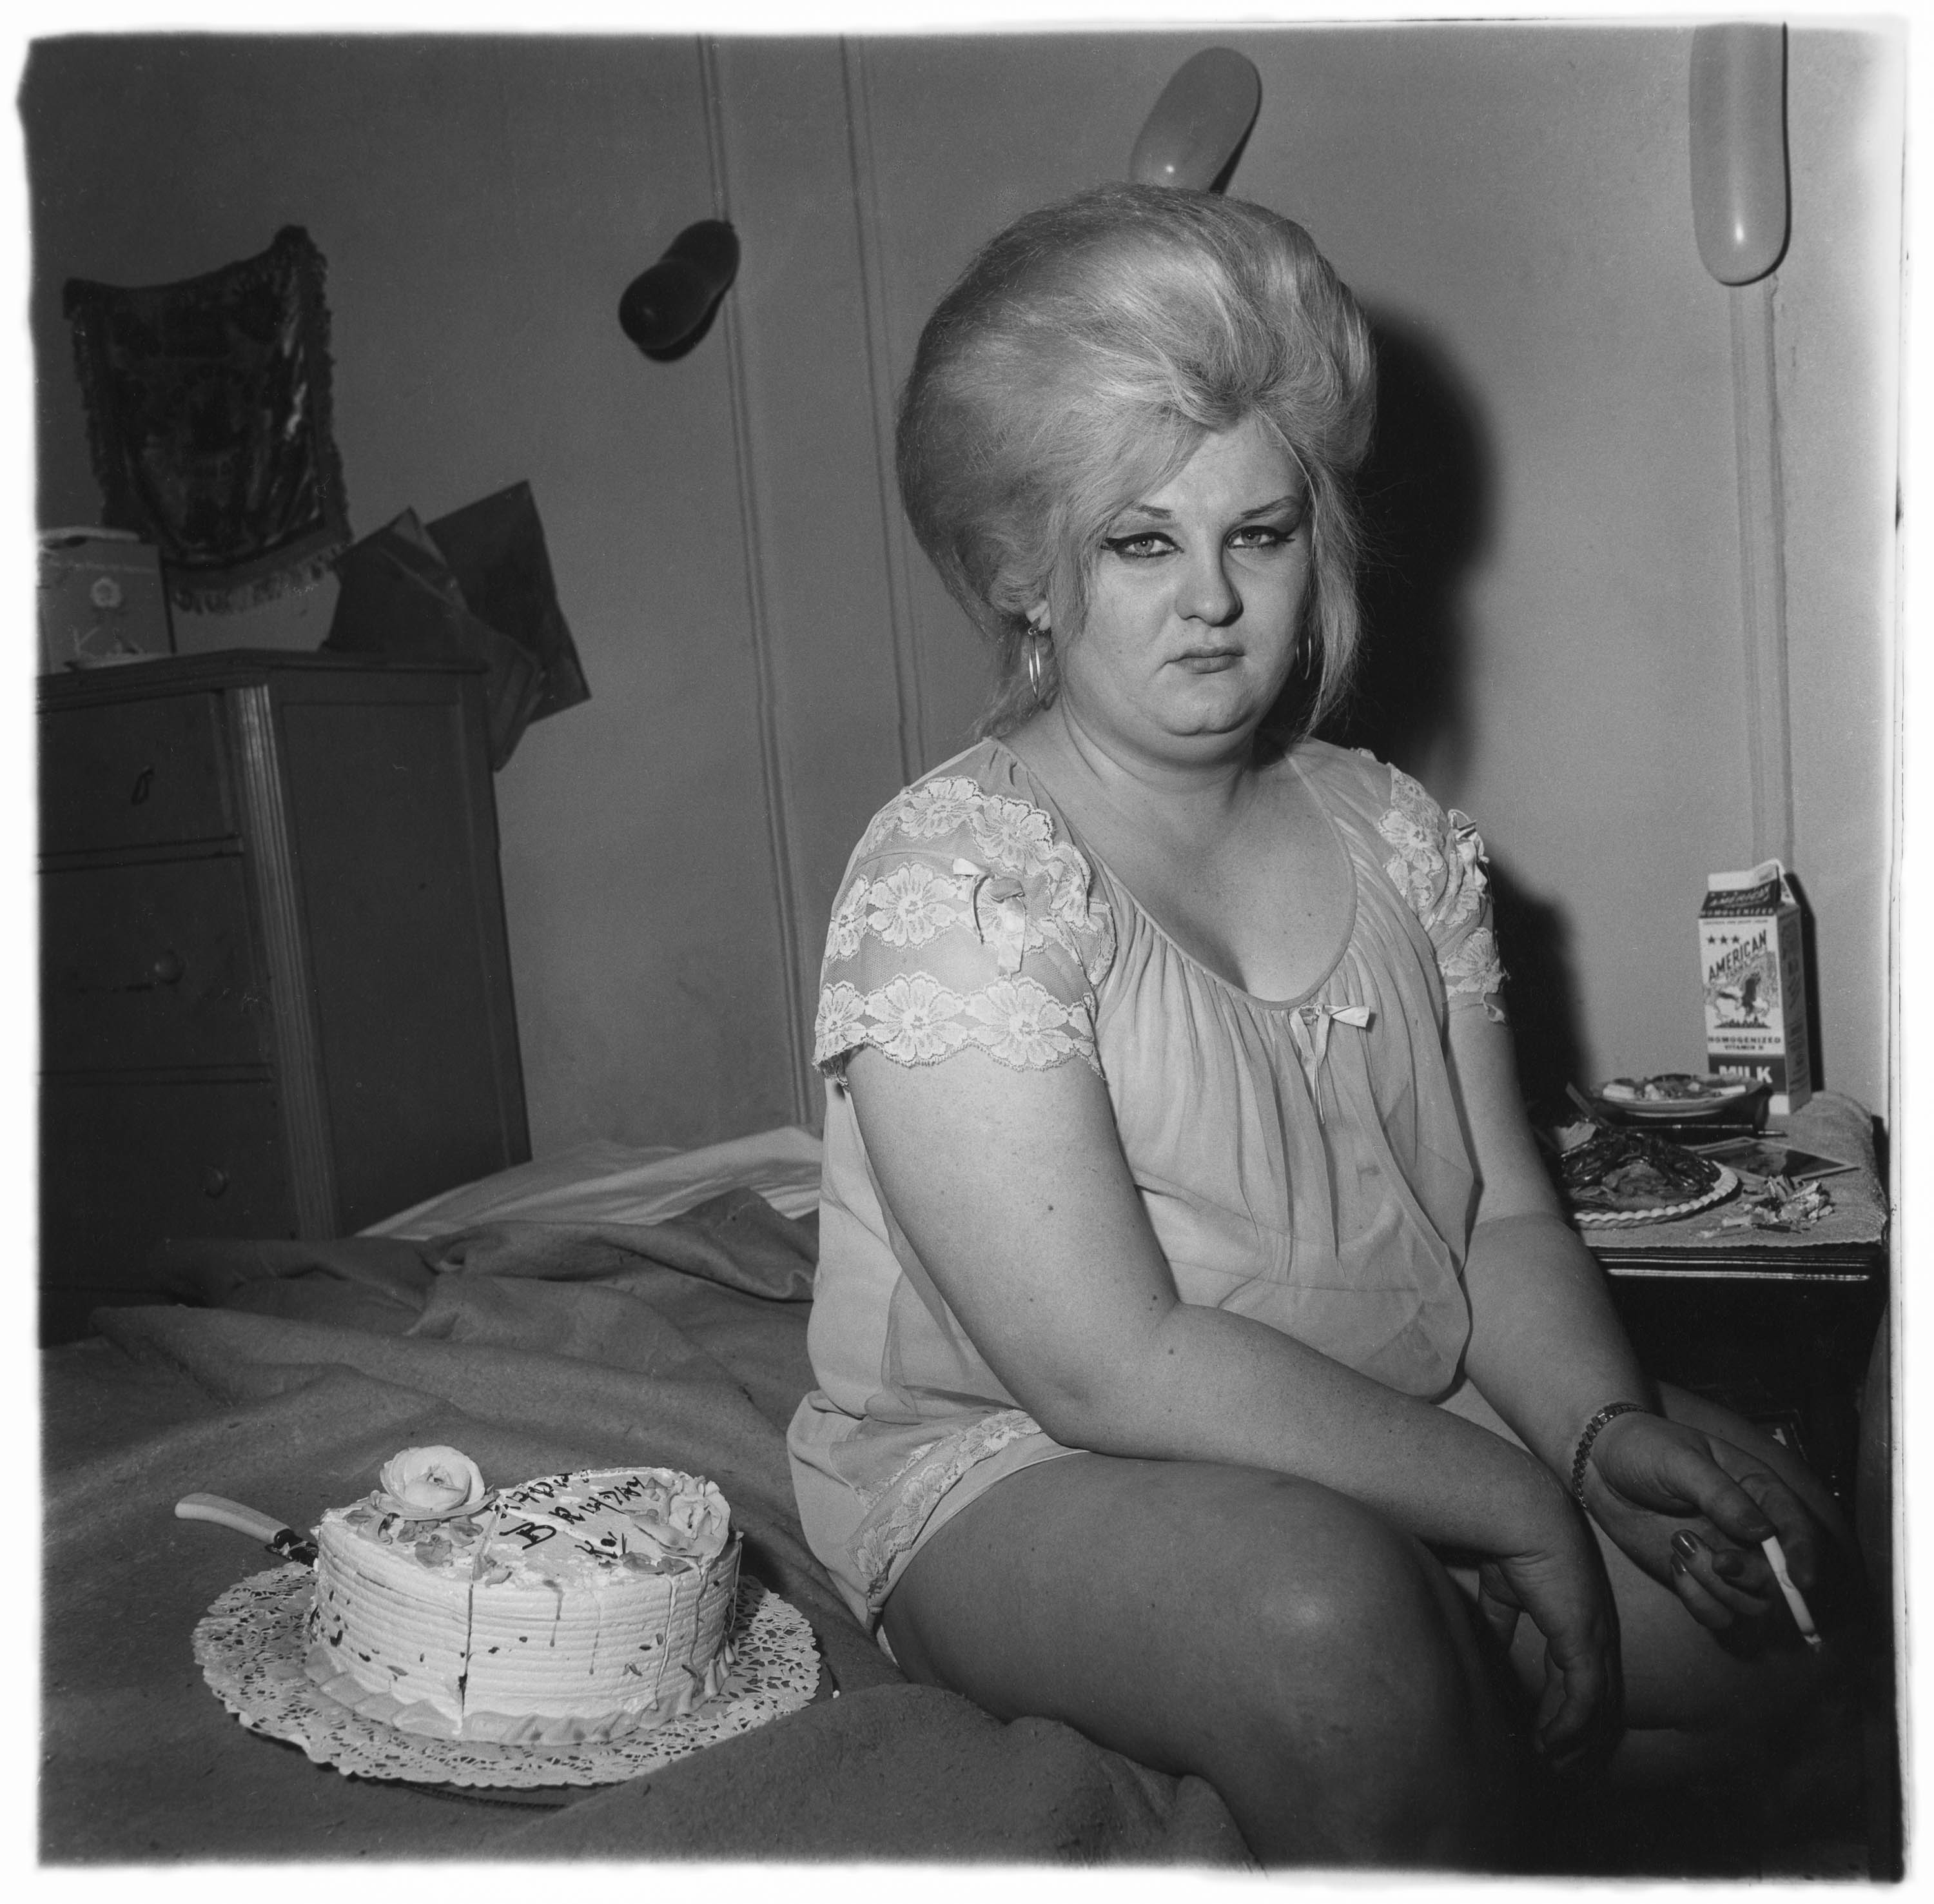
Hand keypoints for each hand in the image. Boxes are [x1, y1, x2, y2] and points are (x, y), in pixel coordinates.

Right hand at [1473, 1476, 1618, 1772]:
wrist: (1515, 1511)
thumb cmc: (1506, 1539)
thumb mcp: (1501, 1589)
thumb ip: (1500, 1621)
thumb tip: (1488, 1649)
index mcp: (1578, 1614)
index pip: (1583, 1674)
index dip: (1567, 1709)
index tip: (1548, 1738)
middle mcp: (1595, 1629)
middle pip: (1600, 1699)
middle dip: (1582, 1738)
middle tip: (1561, 1768)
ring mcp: (1595, 1634)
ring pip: (1599, 1707)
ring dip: (1577, 1742)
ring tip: (1554, 1766)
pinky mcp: (1584, 1638)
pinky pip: (1585, 1698)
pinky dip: (1569, 1727)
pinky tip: (1548, 1744)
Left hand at [1578, 1411, 1821, 1636]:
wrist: (1599, 1465)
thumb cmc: (1644, 1449)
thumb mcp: (1681, 1460)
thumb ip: (1721, 1494)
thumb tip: (1762, 1531)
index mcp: (1757, 1490)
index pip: (1796, 1527)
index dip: (1806, 1556)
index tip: (1800, 1580)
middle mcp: (1750, 1531)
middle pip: (1779, 1577)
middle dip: (1752, 1576)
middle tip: (1718, 1560)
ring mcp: (1726, 1558)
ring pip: (1749, 1602)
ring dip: (1718, 1587)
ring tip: (1679, 1544)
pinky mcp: (1700, 1579)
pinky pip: (1717, 1613)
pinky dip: (1700, 1601)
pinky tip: (1674, 1565)